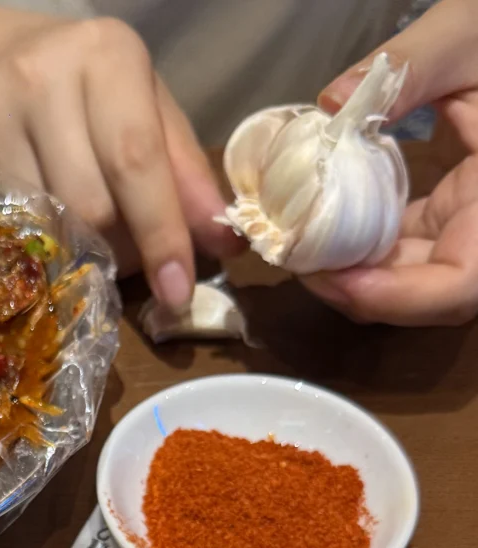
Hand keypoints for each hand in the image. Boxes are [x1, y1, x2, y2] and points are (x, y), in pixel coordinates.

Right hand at [0, 15, 240, 308]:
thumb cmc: (83, 91)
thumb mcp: (146, 110)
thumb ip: (186, 174)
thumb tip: (225, 242)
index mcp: (106, 56)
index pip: (136, 160)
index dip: (160, 234)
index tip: (177, 291)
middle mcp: (44, 77)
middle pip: (90, 205)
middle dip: (120, 249)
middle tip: (127, 255)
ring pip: (47, 226)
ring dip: (79, 253)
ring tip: (86, 239)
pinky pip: (5, 229)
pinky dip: (35, 247)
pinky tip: (43, 233)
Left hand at [305, 0, 477, 324]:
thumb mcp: (468, 38)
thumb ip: (413, 67)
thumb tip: (334, 101)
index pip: (459, 286)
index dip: (396, 297)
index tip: (334, 277)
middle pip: (426, 298)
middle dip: (359, 291)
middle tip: (298, 262)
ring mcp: (470, 229)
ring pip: (411, 281)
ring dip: (354, 273)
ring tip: (301, 247)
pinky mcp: (450, 218)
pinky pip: (405, 250)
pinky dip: (363, 246)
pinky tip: (322, 225)